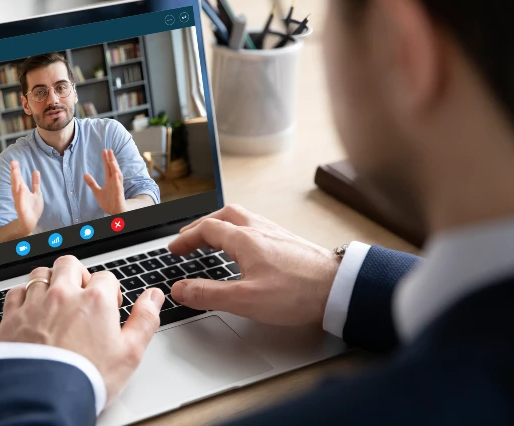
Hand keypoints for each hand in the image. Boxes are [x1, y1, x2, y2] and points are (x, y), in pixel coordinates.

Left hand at [0, 257, 165, 401]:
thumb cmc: (87, 378)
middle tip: (82, 295)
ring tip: (57, 300)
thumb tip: (154, 297)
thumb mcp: (130, 353)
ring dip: (50, 281)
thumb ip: (145, 319)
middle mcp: (63, 294)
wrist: (45, 398)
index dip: (110, 291)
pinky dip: (24, 296)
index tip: (109, 308)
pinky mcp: (12, 317)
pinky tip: (31, 309)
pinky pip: (16, 291)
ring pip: (41, 274)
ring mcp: (35, 304)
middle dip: (78, 275)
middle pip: (70, 264)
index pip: (106, 277)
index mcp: (95, 300)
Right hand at [11, 160, 42, 235]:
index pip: (18, 178)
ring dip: (16, 182)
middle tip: (13, 163)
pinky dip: (20, 196)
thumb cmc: (32, 209)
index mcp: (22, 190)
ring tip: (15, 172)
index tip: (14, 161)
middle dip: (14, 173)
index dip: (16, 170)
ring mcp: (20, 202)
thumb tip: (36, 171)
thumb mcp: (36, 193)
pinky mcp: (22, 210)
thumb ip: (35, 183)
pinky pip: (20, 202)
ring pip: (16, 191)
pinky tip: (21, 189)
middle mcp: (19, 195)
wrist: (30, 222)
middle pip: (16, 182)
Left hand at [84, 149, 126, 214]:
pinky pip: (119, 188)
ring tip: (112, 160)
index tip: (104, 150)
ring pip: (117, 177)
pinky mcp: (119, 196)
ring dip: (115, 168)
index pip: (108, 168)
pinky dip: (117, 182)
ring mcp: (118, 189)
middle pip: (114, 169)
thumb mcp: (98, 192)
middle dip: (111, 160)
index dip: (106, 160)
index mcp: (110, 181)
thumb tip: (85, 174)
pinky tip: (116, 175)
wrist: (115, 213)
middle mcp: (115, 183)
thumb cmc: (109, 202)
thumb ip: (92, 183)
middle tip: (109, 150)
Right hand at [167, 204, 339, 326]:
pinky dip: (239, 230)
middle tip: (189, 238)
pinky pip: (256, 226)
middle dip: (202, 225)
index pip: (206, 229)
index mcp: (244, 238)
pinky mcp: (289, 242)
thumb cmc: (297, 293)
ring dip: (221, 224)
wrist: (339, 288)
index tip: (174, 249)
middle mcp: (259, 229)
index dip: (186, 238)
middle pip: (223, 215)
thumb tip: (180, 289)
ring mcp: (276, 233)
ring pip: (241, 218)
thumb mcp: (245, 299)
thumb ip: (208, 294)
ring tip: (213, 238)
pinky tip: (246, 246)